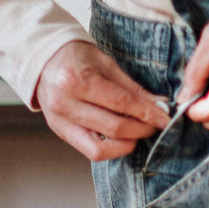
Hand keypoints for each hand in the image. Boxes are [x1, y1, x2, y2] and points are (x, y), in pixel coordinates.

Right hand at [35, 40, 167, 161]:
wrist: (44, 58)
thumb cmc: (76, 56)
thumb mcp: (106, 64)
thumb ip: (132, 89)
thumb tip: (159, 106)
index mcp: (75, 80)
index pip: (120, 103)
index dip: (147, 113)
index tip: (165, 118)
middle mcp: (63, 104)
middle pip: (113, 128)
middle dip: (141, 129)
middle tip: (155, 125)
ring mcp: (59, 121)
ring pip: (101, 149)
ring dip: (127, 144)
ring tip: (139, 132)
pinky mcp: (60, 132)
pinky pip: (90, 151)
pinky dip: (111, 148)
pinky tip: (122, 138)